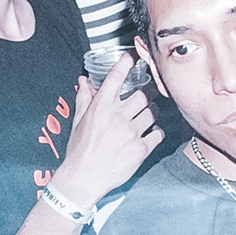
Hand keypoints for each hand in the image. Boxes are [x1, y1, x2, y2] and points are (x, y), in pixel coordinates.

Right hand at [52, 68, 161, 208]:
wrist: (82, 180)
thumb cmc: (79, 151)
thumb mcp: (78, 121)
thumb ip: (84, 98)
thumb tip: (84, 80)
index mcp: (100, 107)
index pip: (116, 76)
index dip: (128, 61)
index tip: (135, 54)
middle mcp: (117, 116)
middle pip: (144, 93)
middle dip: (148, 92)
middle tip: (147, 95)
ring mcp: (130, 133)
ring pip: (153, 112)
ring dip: (152, 112)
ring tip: (146, 117)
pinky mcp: (141, 149)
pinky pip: (158, 133)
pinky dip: (156, 132)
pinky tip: (149, 134)